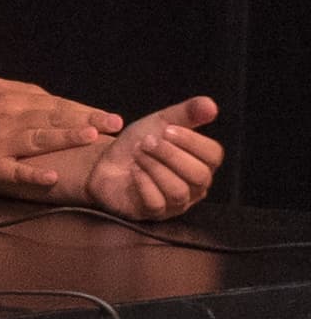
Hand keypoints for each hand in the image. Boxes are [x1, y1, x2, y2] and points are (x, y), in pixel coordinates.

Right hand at [0, 77, 114, 188]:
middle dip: (86, 119)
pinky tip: (51, 176)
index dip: (81, 108)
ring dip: (65, 137)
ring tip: (90, 137)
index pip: (52, 102)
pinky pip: (14, 171)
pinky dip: (33, 174)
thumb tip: (48, 99)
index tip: (105, 115)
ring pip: (38, 138)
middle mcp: (7, 118)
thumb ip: (18, 91)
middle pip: (52, 117)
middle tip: (114, 123)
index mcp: (7, 97)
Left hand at [85, 96, 222, 220]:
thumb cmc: (138, 145)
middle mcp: (194, 187)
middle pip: (199, 175)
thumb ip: (186, 113)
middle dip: (170, 154)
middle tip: (147, 142)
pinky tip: (133, 172)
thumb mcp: (161, 122)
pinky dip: (144, 184)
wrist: (106, 163)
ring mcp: (175, 203)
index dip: (192, 141)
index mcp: (202, 163)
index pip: (214, 156)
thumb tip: (211, 105)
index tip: (167, 130)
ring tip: (138, 154)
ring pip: (178, 190)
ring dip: (155, 167)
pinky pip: (157, 203)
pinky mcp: (153, 213)